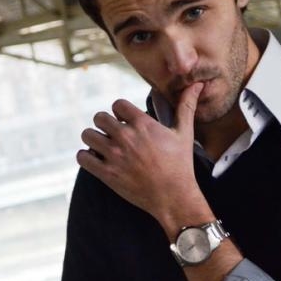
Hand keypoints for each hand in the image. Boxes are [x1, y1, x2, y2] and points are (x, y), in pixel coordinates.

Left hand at [77, 83, 207, 231]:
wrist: (173, 197)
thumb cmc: (180, 164)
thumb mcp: (184, 133)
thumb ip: (185, 106)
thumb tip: (197, 84)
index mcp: (142, 124)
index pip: (117, 104)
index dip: (119, 111)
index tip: (124, 120)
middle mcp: (126, 137)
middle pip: (99, 117)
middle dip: (104, 124)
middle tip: (112, 134)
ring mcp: (114, 156)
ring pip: (87, 135)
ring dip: (93, 139)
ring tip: (103, 146)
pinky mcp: (106, 173)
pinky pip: (83, 157)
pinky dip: (86, 156)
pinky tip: (96, 159)